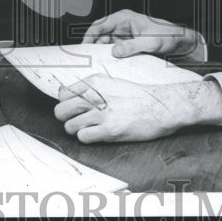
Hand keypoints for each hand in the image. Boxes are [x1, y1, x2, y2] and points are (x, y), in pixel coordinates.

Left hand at [55, 75, 221, 142]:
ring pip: (69, 126)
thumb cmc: (138, 96)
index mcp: (95, 82)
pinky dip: (87, 138)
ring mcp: (101, 113)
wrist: (160, 106)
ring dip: (78, 131)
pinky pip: (83, 137)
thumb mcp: (112, 83)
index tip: (75, 108)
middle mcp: (95, 95)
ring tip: (91, 129)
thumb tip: (65, 94)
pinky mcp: (109, 129)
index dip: (67, 103)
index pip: (63, 93)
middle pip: (61, 110)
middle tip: (79, 121)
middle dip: (67, 118)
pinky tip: (98, 135)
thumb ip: (90, 88)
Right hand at [82, 9, 200, 58]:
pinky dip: (110, 57)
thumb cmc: (166, 36)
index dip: (89, 36)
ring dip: (102, 53)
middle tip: (88, 61)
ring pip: (105, 44)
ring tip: (96, 66)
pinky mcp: (127, 44)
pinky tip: (108, 66)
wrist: (178, 42)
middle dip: (93, 47)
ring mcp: (123, 35)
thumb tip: (114, 51)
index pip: (100, 25)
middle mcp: (121, 25)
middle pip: (100, 35)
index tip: (83, 48)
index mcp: (124, 18)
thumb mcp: (150, 42)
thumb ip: (132, 47)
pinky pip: (113, 50)